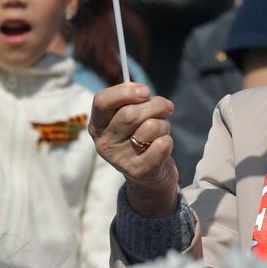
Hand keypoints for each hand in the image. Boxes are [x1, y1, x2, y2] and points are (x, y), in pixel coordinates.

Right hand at [90, 83, 179, 216]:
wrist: (149, 176)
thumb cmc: (141, 137)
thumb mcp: (131, 118)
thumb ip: (134, 102)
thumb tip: (144, 93)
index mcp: (98, 126)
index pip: (101, 101)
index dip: (126, 91)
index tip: (145, 91)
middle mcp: (104, 143)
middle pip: (130, 113)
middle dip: (156, 105)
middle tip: (166, 108)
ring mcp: (119, 159)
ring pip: (149, 127)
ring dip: (163, 124)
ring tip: (161, 131)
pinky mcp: (139, 171)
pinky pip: (162, 145)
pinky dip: (168, 140)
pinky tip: (163, 146)